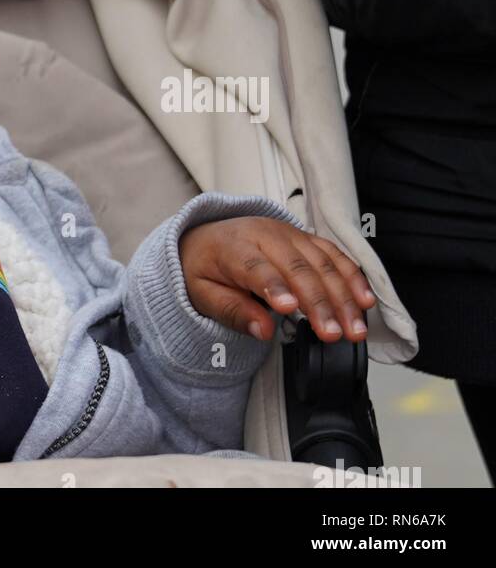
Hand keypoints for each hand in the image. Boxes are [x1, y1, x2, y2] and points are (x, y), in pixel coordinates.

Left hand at [178, 217, 376, 343]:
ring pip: (321, 262)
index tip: (288, 310)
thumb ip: (231, 311)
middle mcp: (264, 235)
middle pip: (296, 267)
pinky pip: (333, 254)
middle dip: (319, 301)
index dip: (274, 286)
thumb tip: (262, 330)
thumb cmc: (205, 267)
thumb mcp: (202, 293)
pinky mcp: (305, 238)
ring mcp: (288, 233)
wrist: (206, 237)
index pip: (256, 266)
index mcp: (233, 246)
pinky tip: (364, 299)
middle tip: (334, 334)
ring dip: (343, 295)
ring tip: (355, 328)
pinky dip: (352, 276)